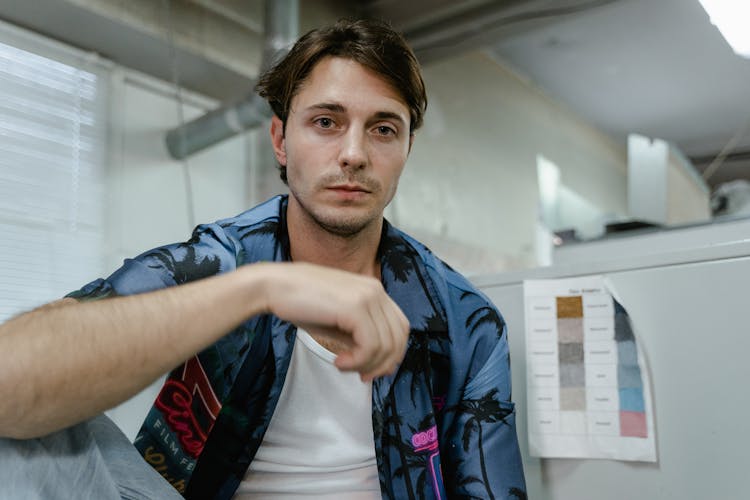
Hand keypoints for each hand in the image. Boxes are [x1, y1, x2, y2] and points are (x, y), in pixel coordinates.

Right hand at [260, 262, 409, 380]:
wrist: (274, 286)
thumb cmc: (301, 303)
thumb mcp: (338, 321)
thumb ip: (360, 336)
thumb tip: (378, 362)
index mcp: (374, 290)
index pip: (400, 327)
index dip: (391, 354)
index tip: (370, 369)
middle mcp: (376, 290)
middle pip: (398, 338)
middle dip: (382, 364)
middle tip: (361, 376)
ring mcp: (367, 297)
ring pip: (386, 345)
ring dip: (366, 365)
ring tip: (343, 366)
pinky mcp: (355, 307)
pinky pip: (370, 346)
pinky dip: (357, 362)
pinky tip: (338, 362)